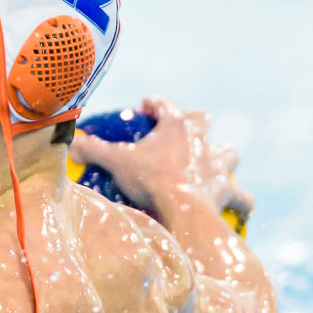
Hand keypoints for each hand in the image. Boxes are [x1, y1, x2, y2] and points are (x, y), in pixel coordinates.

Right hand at [70, 97, 253, 218]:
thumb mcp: (115, 162)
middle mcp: (201, 141)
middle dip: (196, 122)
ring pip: (228, 153)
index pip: (165, 106)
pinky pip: (242, 197)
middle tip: (185, 128)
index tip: (146, 104)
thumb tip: (71, 145)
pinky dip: (241, 201)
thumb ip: (93, 150)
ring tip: (214, 164)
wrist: (180, 210)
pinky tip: (241, 206)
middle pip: (203, 121)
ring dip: (222, 157)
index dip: (155, 103)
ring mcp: (217, 165)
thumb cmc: (148, 180)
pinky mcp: (227, 191)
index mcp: (175, 127)